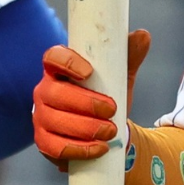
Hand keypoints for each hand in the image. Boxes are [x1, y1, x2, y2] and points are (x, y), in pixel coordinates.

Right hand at [32, 29, 149, 166]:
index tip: (90, 72)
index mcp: (59, 69)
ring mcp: (41, 117)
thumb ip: (129, 56)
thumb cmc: (106, 98)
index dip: (67, 63)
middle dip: (86, 103)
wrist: (105, 132)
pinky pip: (55, 147)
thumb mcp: (120, 77)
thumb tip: (142, 35)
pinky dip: (80, 149)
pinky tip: (99, 148)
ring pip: (55, 121)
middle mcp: (45, 90)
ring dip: (86, 128)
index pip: (53, 58)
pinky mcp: (44, 141)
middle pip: (55, 93)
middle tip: (112, 110)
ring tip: (111, 131)